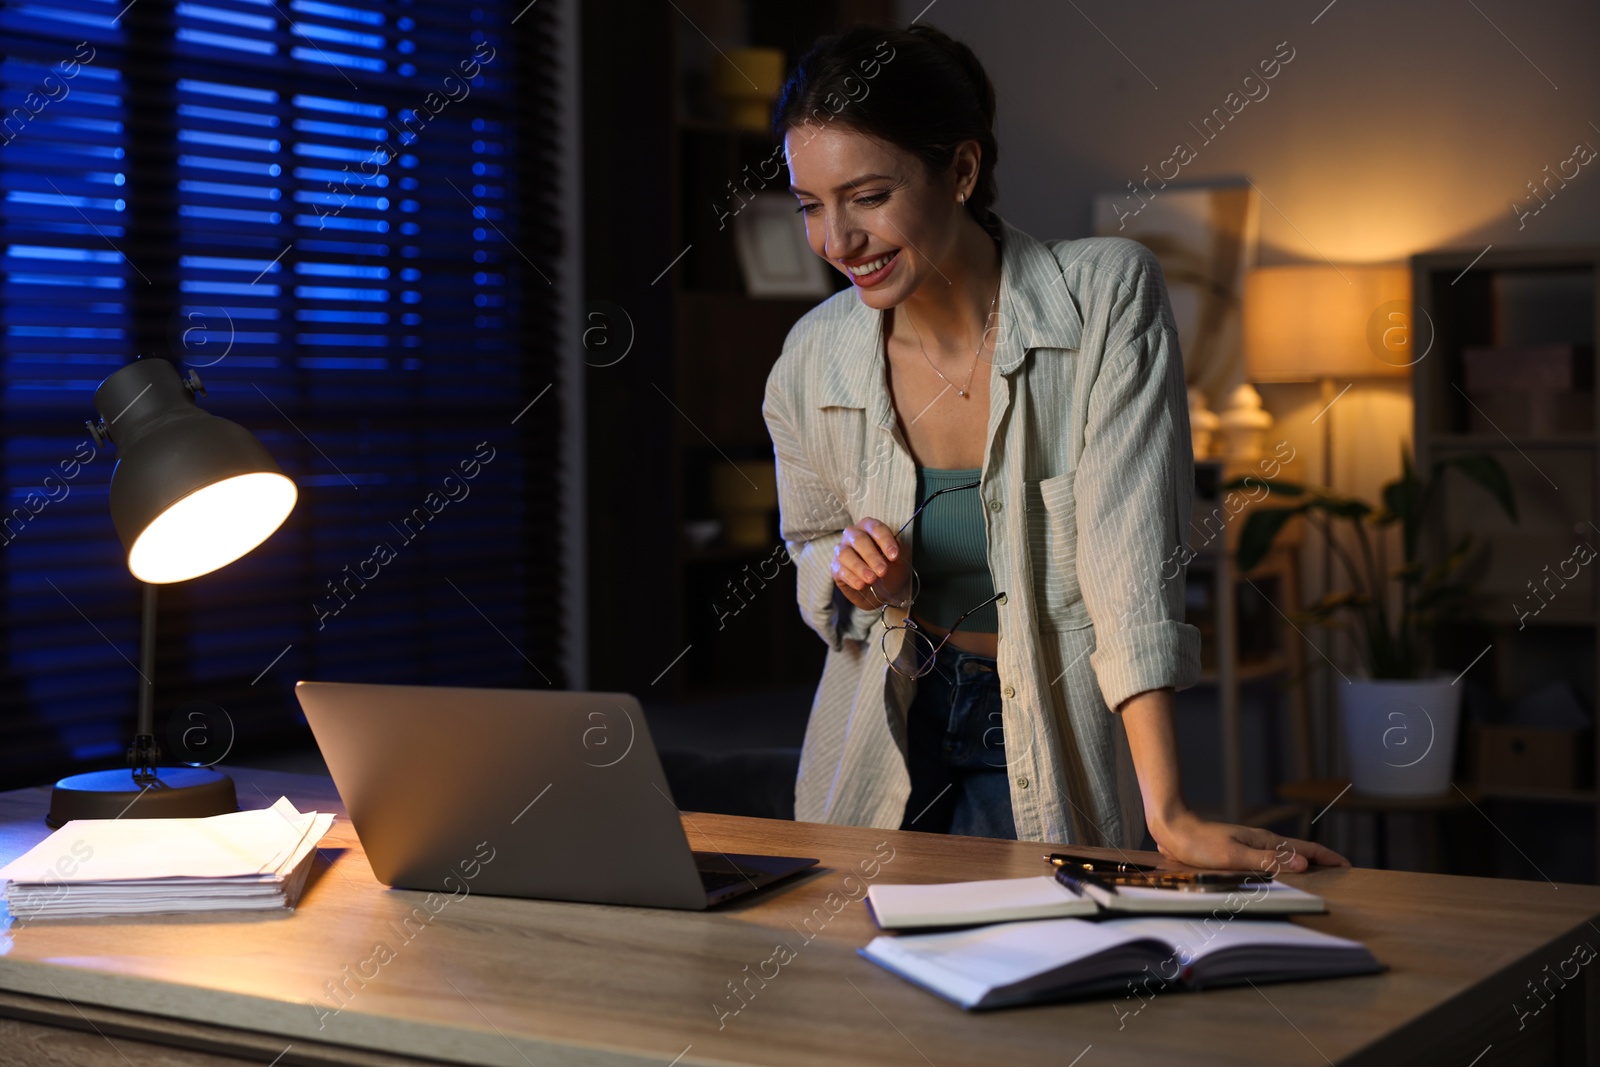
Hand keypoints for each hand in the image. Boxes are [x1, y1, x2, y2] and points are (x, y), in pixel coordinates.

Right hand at [831, 518, 911, 613]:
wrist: (883, 591)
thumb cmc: (891, 570)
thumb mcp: (900, 560)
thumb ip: (898, 550)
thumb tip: (894, 546)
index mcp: (869, 527)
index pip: (875, 528)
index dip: (885, 541)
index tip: (894, 556)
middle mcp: (853, 535)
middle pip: (859, 540)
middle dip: (872, 556)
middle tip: (882, 571)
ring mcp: (842, 550)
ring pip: (845, 553)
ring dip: (859, 567)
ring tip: (871, 579)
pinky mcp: (836, 567)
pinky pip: (840, 569)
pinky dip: (851, 578)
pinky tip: (861, 585)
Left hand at [1148, 809, 1349, 873]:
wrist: (1174, 830)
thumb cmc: (1200, 844)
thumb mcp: (1234, 855)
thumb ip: (1267, 861)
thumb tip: (1303, 863)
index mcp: (1265, 841)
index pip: (1306, 848)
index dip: (1328, 857)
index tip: (1347, 867)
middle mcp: (1262, 842)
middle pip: (1299, 852)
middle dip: (1320, 863)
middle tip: (1338, 877)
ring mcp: (1251, 846)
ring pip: (1284, 857)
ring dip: (1302, 866)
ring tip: (1316, 879)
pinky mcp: (1239, 852)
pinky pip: (1269, 862)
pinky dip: (1283, 869)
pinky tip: (1279, 877)